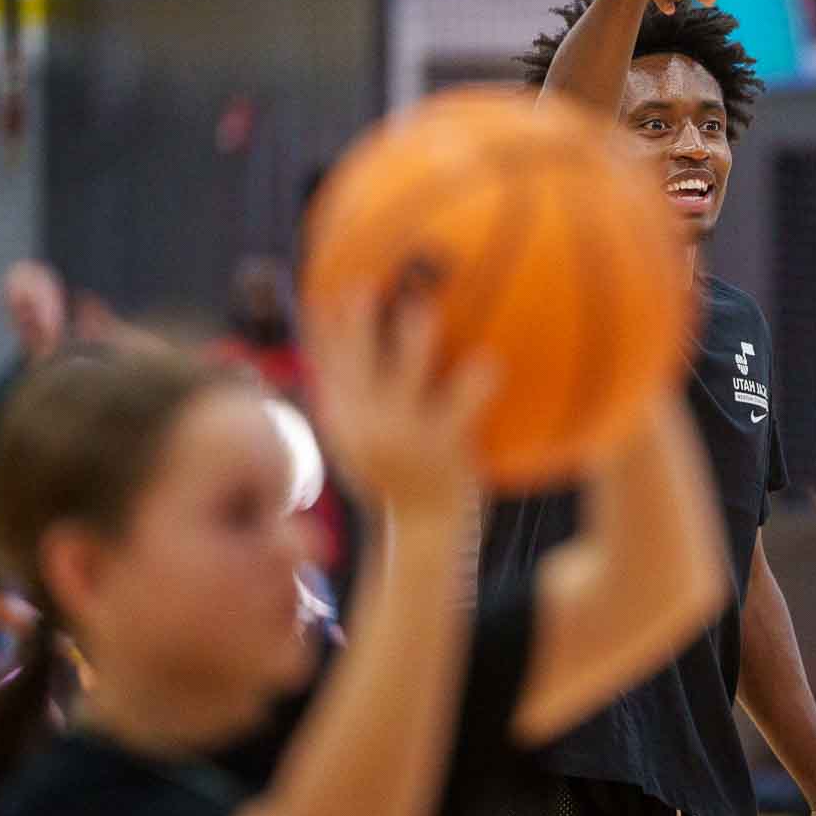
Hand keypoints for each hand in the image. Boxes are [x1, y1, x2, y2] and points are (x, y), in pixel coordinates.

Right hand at [306, 289, 497, 513]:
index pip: (327, 364)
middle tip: (366, 283)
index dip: (324, 326)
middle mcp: (367, 426)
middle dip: (357, 325)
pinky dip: (475, 385)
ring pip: (406, 378)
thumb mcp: (366, 443)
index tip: (328, 286)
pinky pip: (462, 407)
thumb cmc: (401, 477)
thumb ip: (361, 402)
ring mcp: (405, 437)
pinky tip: (491, 361)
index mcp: (346, 419)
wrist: (424, 532)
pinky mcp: (443, 449)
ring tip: (425, 310)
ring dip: (413, 343)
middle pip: (356, 364)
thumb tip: (353, 354)